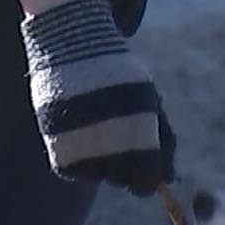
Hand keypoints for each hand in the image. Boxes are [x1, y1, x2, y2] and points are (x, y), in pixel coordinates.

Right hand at [20, 0, 175, 196]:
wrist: (70, 42)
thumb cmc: (117, 73)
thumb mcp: (147, 100)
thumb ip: (162, 141)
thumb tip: (168, 181)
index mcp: (138, 129)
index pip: (147, 180)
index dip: (149, 179)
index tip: (146, 171)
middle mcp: (110, 142)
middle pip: (123, 181)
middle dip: (126, 167)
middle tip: (119, 138)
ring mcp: (81, 146)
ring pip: (99, 176)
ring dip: (102, 161)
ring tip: (97, 126)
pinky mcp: (56, 147)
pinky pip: (75, 172)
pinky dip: (79, 160)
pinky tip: (80, 132)